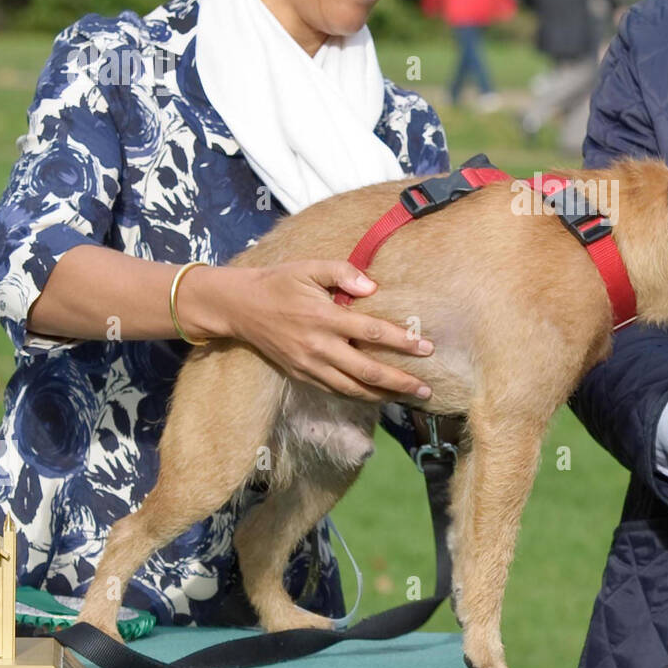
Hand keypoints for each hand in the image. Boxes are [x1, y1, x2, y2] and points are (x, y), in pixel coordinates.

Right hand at [219, 260, 434, 403]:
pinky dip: (359, 396)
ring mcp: (310, 365)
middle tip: (426, 390)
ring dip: (383, 396)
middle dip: (400, 382)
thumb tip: (372, 286)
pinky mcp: (301, 375)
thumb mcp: (309, 267)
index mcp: (324, 317)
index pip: (372, 332)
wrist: (240, 307)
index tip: (427, 348)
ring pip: (353, 389)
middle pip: (368, 371)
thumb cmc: (280, 283)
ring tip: (408, 399)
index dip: (402, 342)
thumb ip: (343, 272)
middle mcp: (319, 346)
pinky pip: (335, 391)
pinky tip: (377, 397)